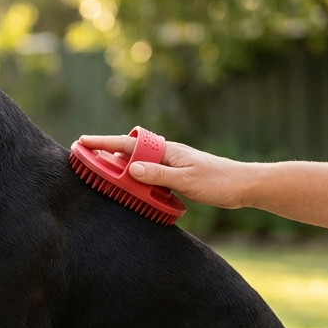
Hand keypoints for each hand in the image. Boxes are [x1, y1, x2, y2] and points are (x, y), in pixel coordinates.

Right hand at [76, 134, 254, 208]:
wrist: (243, 185)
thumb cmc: (218, 182)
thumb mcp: (185, 180)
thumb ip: (158, 175)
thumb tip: (131, 168)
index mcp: (167, 151)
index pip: (129, 144)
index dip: (105, 143)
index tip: (84, 141)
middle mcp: (167, 154)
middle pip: (131, 150)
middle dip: (108, 152)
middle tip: (87, 157)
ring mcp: (173, 163)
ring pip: (140, 162)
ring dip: (122, 166)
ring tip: (104, 172)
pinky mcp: (178, 174)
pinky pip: (151, 173)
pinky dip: (138, 177)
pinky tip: (134, 186)